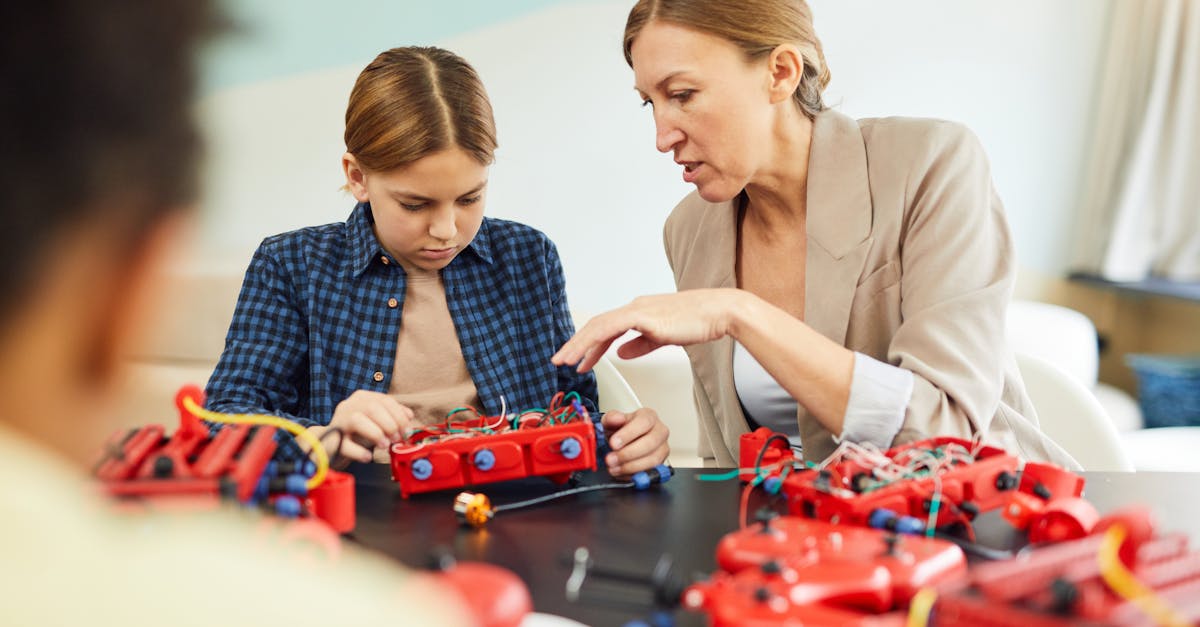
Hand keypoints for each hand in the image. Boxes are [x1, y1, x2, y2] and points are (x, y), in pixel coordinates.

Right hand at [308, 390, 414, 463]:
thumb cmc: (357, 433)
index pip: (384, 400)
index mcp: (362, 398)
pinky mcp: (331, 440)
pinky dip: (359, 451)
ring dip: (376, 433)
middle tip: (397, 439)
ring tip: (385, 445)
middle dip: (390, 424)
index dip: (399, 415)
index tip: (407, 431)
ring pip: (357, 420)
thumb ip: (393, 417)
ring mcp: (339, 422)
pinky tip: (368, 457)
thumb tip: (409, 416)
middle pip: (372, 407)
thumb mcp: (377, 422)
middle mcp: (349, 406)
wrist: (330, 446)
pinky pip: (345, 444)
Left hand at [552, 289, 744, 371]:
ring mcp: (638, 310)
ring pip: (598, 325)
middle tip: (560, 360)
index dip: (589, 345)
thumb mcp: (663, 337)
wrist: (718, 312)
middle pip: (596, 325)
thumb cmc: (698, 323)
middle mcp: (634, 308)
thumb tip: (620, 353)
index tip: (579, 361)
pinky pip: (611, 327)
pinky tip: (587, 354)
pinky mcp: (644, 315)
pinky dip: (595, 340)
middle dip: (576, 344)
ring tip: (565, 359)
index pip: (606, 328)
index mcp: (639, 312)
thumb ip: (640, 344)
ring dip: (579, 343)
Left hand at [602, 408, 669, 477]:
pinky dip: (635, 475)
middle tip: (611, 459)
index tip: (613, 444)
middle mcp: (660, 431)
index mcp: (649, 417)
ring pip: (653, 459)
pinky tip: (622, 473)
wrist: (624, 442)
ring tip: (614, 468)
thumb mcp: (612, 421)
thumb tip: (616, 418)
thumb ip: (612, 418)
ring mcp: (663, 449)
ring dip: (631, 466)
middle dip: (628, 453)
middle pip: (651, 442)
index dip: (628, 434)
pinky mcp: (661, 464)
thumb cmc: (621, 430)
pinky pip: (651, 472)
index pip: (644, 422)